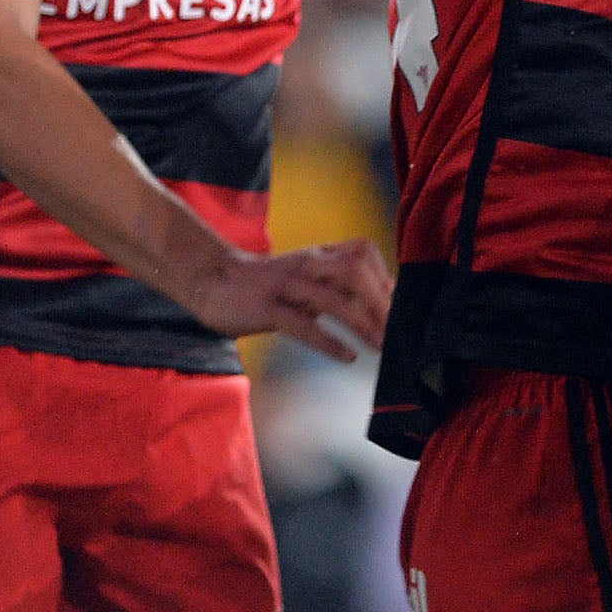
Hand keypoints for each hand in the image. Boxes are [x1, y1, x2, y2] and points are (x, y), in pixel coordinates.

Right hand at [182, 239, 394, 361]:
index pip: (363, 254)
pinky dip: (328, 342)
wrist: (210, 279)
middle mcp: (306, 264)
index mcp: (319, 254)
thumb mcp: (307, 277)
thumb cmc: (268, 285)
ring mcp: (285, 284)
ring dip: (363, 323)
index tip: (401, 310)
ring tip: (381, 348)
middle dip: (381, 303)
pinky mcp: (265, 307)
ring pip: (332, 297)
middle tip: (396, 333)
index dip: (387, 280)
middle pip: (355, 271)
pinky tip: (348, 357)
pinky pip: (301, 324)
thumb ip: (340, 285)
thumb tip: (384, 303)